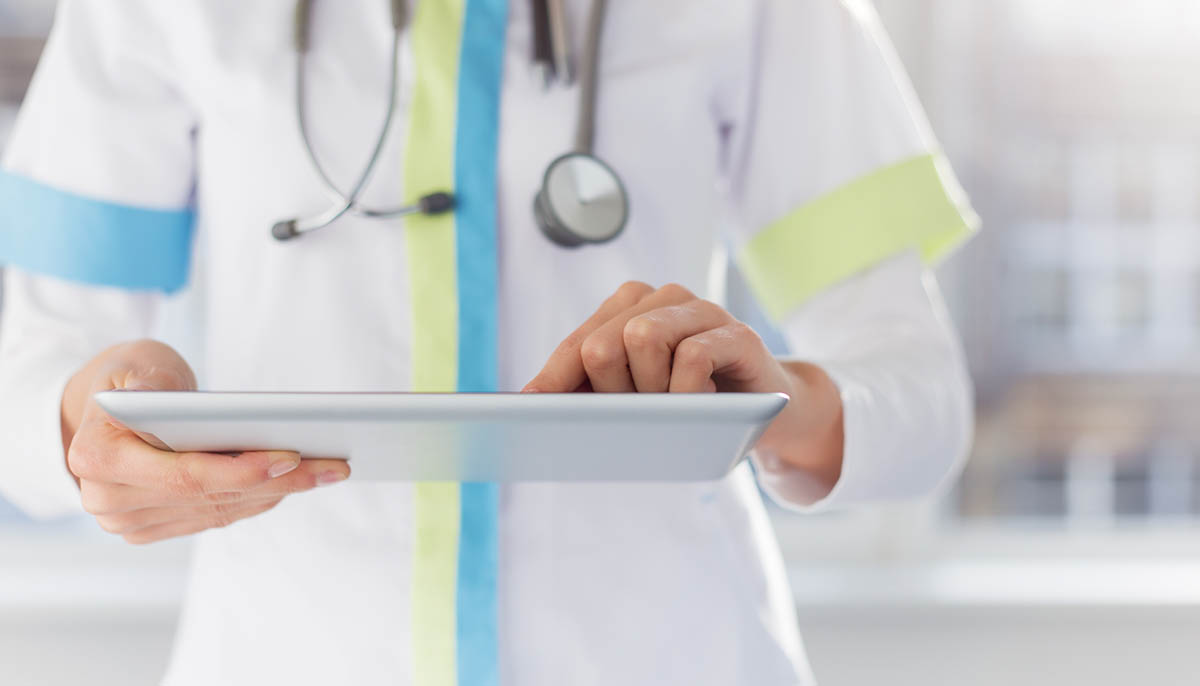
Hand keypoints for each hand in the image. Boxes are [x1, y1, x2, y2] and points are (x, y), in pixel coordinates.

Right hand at [62, 340, 349, 543]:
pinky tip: (298, 482)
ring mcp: (130, 520)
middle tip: (335, 466)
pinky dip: (260, 498)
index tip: (292, 457)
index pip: (183, 474)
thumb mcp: (138, 364)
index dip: (241, 470)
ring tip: (328, 471)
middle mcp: (108, 498)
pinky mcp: (155, 527)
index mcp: (95, 456)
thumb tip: (155, 399)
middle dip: (280, 482)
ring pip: (221, 510)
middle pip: (211, 496)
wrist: (109, 406)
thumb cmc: (130, 376)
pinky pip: (217, 515)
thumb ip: (148, 384)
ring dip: (279, 493)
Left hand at [524, 282, 844, 489]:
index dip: (552, 380)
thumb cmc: (694, 406)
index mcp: (629, 310)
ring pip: (642, 338)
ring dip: (652, 391)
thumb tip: (535, 409)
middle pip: (603, 344)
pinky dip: (688, 390)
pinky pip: (694, 356)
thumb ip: (597, 395)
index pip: (577, 344)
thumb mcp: (640, 402)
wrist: (770, 412)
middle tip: (639, 416)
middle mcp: (662, 300)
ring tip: (674, 409)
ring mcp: (702, 310)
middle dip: (611, 393)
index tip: (526, 411)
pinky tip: (700, 405)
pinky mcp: (738, 332)